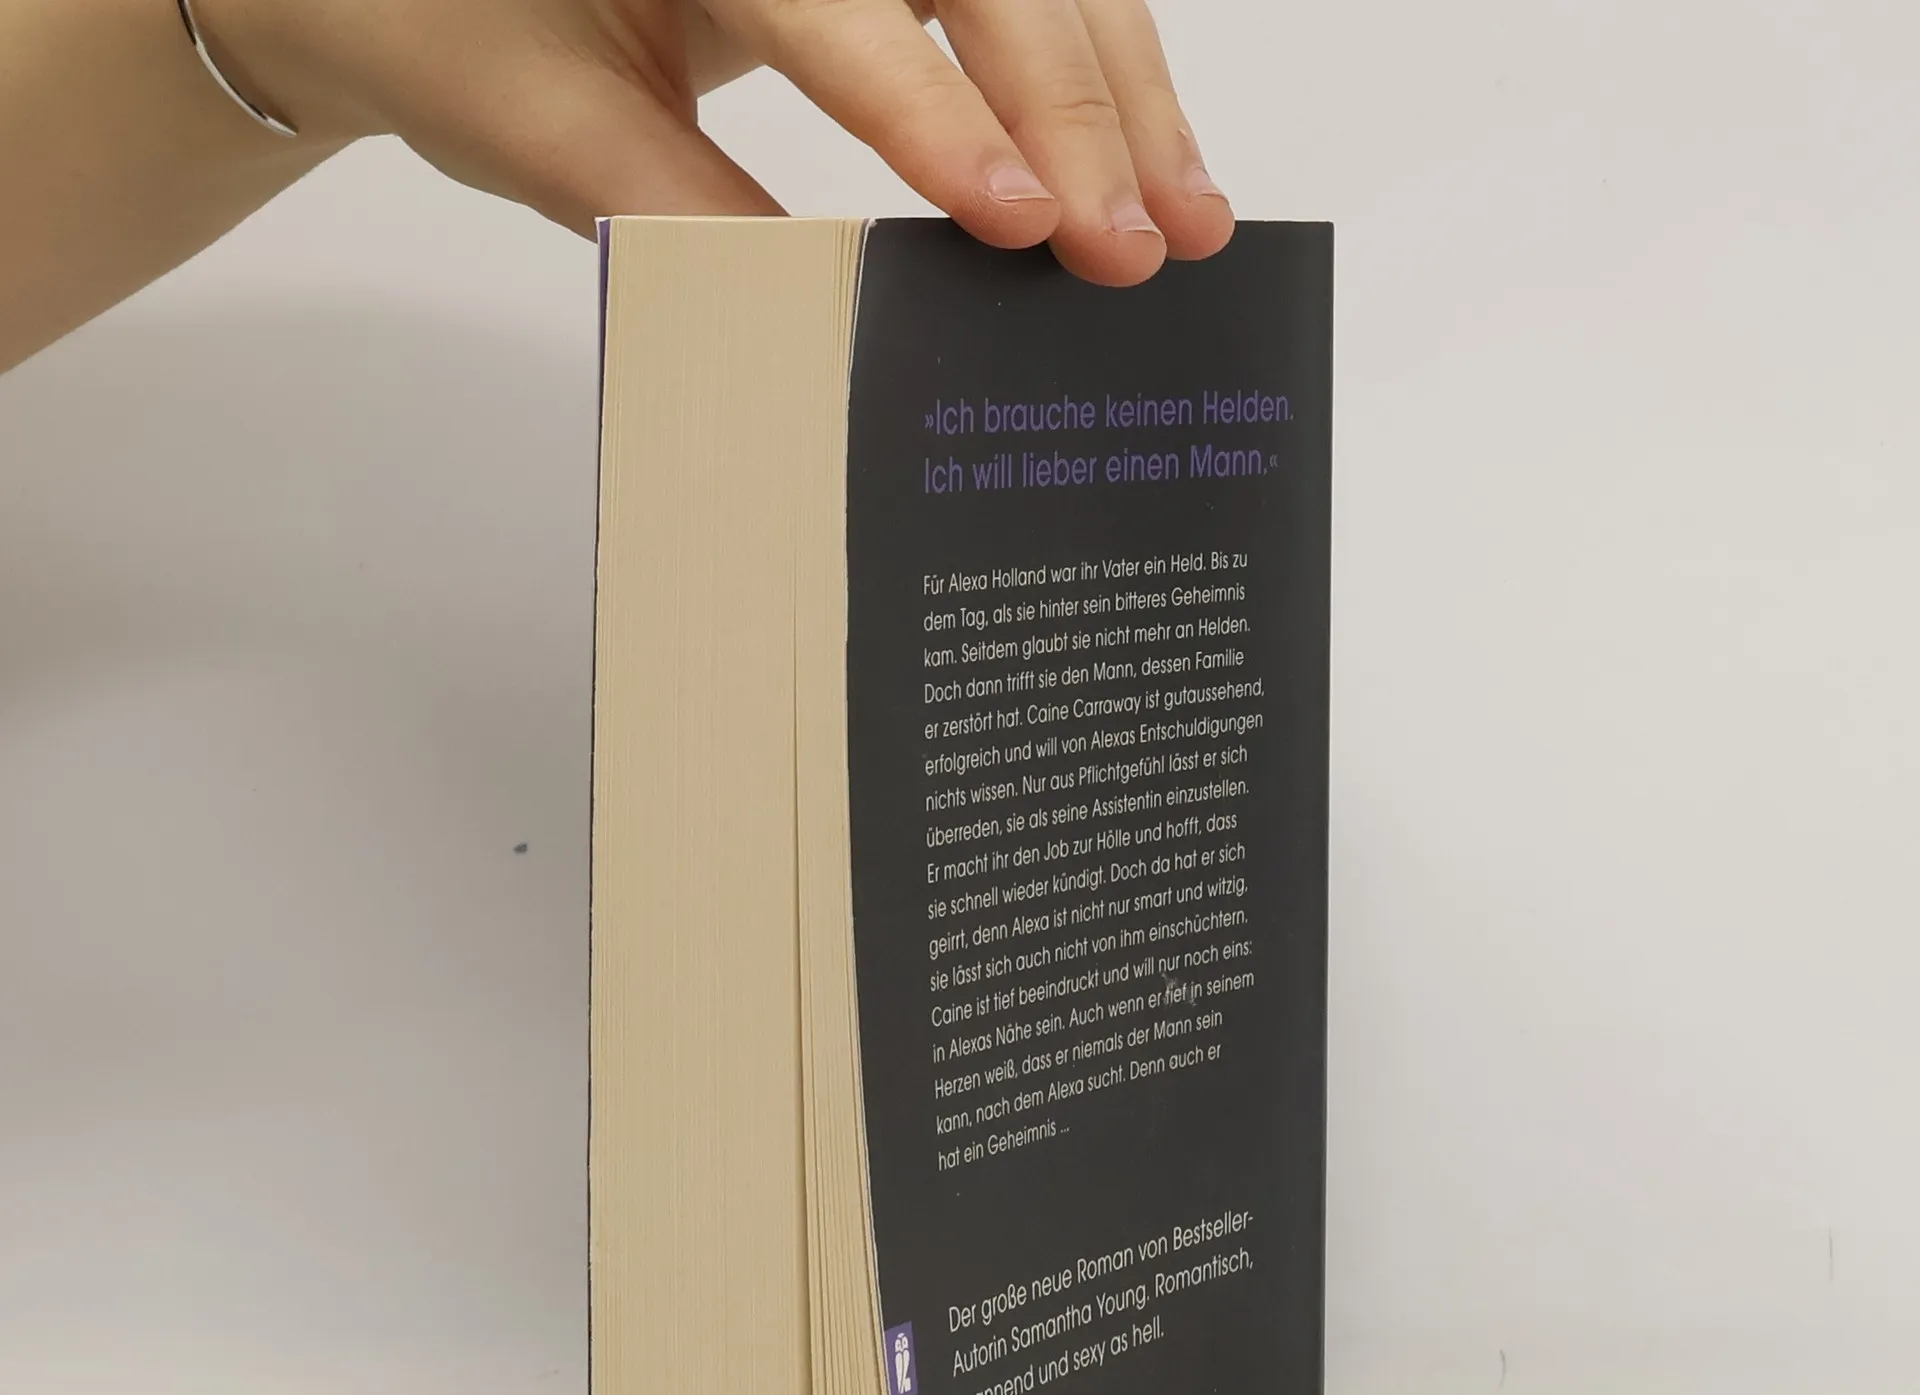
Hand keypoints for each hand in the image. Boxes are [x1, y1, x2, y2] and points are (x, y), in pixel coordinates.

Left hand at [197, 0, 1232, 284]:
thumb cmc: (445, 24)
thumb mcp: (543, 126)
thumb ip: (682, 207)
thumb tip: (838, 311)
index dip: (930, 106)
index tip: (1014, 218)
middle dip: (1069, 107)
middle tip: (1133, 246)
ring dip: (1119, 92)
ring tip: (1188, 218)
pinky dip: (1089, 74)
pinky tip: (1148, 156)